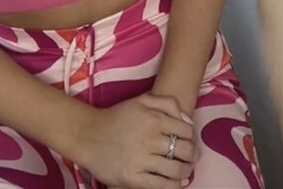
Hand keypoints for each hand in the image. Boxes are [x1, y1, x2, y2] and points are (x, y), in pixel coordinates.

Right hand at [74, 93, 197, 188]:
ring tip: (186, 172)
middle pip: (185, 151)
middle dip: (193, 156)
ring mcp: (142, 160)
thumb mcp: (141, 100)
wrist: (89, 135)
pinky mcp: (133, 179)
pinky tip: (176, 183)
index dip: (192, 137)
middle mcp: (150, 139)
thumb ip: (167, 103)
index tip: (190, 141)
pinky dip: (174, 186)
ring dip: (186, 172)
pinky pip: (161, 186)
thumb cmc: (117, 117)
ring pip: (176, 170)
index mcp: (154, 119)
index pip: (187, 131)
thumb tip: (188, 121)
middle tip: (192, 158)